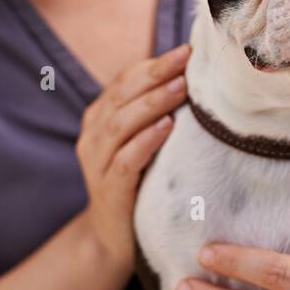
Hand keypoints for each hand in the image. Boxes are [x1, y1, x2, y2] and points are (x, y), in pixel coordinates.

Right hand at [76, 42, 190, 269]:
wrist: (112, 239)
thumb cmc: (138, 181)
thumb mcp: (142, 141)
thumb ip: (157, 112)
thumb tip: (196, 75)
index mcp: (100, 117)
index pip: (125, 80)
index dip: (154, 64)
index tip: (187, 50)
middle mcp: (93, 136)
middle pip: (122, 96)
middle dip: (155, 74)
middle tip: (185, 58)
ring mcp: (98, 164)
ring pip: (121, 124)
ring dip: (151, 103)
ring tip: (180, 87)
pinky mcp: (110, 190)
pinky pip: (126, 161)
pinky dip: (145, 141)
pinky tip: (166, 128)